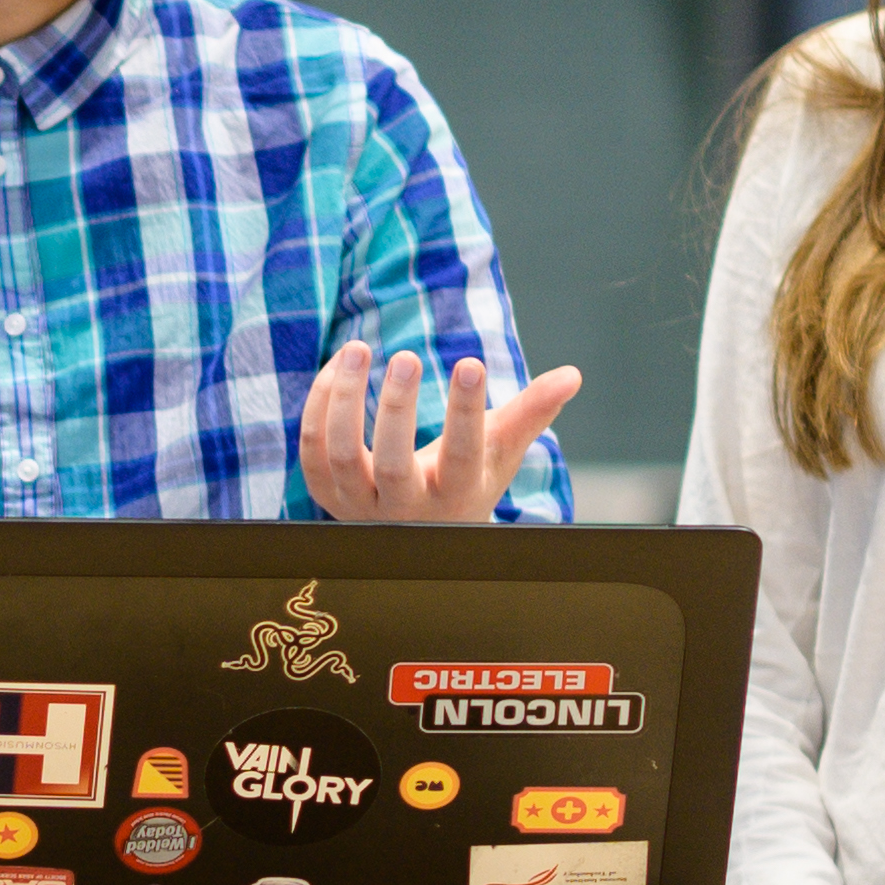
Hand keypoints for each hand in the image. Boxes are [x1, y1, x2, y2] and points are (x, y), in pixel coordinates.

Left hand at [302, 343, 587, 524]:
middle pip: (391, 462)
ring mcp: (357, 504)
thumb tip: (573, 374)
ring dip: (344, 399)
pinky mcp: (326, 493)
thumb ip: (532, 413)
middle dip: (396, 408)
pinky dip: (319, 405)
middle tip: (407, 355)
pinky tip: (338, 366)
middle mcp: (402, 507)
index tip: (470, 363)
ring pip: (338, 454)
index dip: (465, 412)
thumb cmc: (466, 481)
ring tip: (358, 348)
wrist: (418, 536)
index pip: (462, 455)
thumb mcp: (501, 453)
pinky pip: (311, 449)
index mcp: (454, 494)